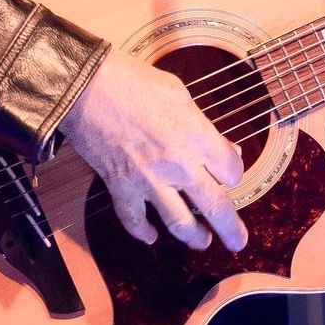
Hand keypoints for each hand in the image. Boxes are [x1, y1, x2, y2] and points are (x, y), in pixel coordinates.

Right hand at [57, 48, 247, 252]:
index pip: (232, 171)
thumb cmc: (133, 81)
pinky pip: (134, 220)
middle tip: (239, 242)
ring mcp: (149, 181)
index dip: (234, 173)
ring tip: (203, 243)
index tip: (230, 173)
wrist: (85, 87)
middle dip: (231, 229)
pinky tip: (150, 236)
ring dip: (194, 238)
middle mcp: (179, 165)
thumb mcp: (179, 93)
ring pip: (179, 223)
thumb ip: (202, 125)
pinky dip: (142, 232)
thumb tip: (221, 147)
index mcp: (198, 137)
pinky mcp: (121, 188)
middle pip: (215, 206)